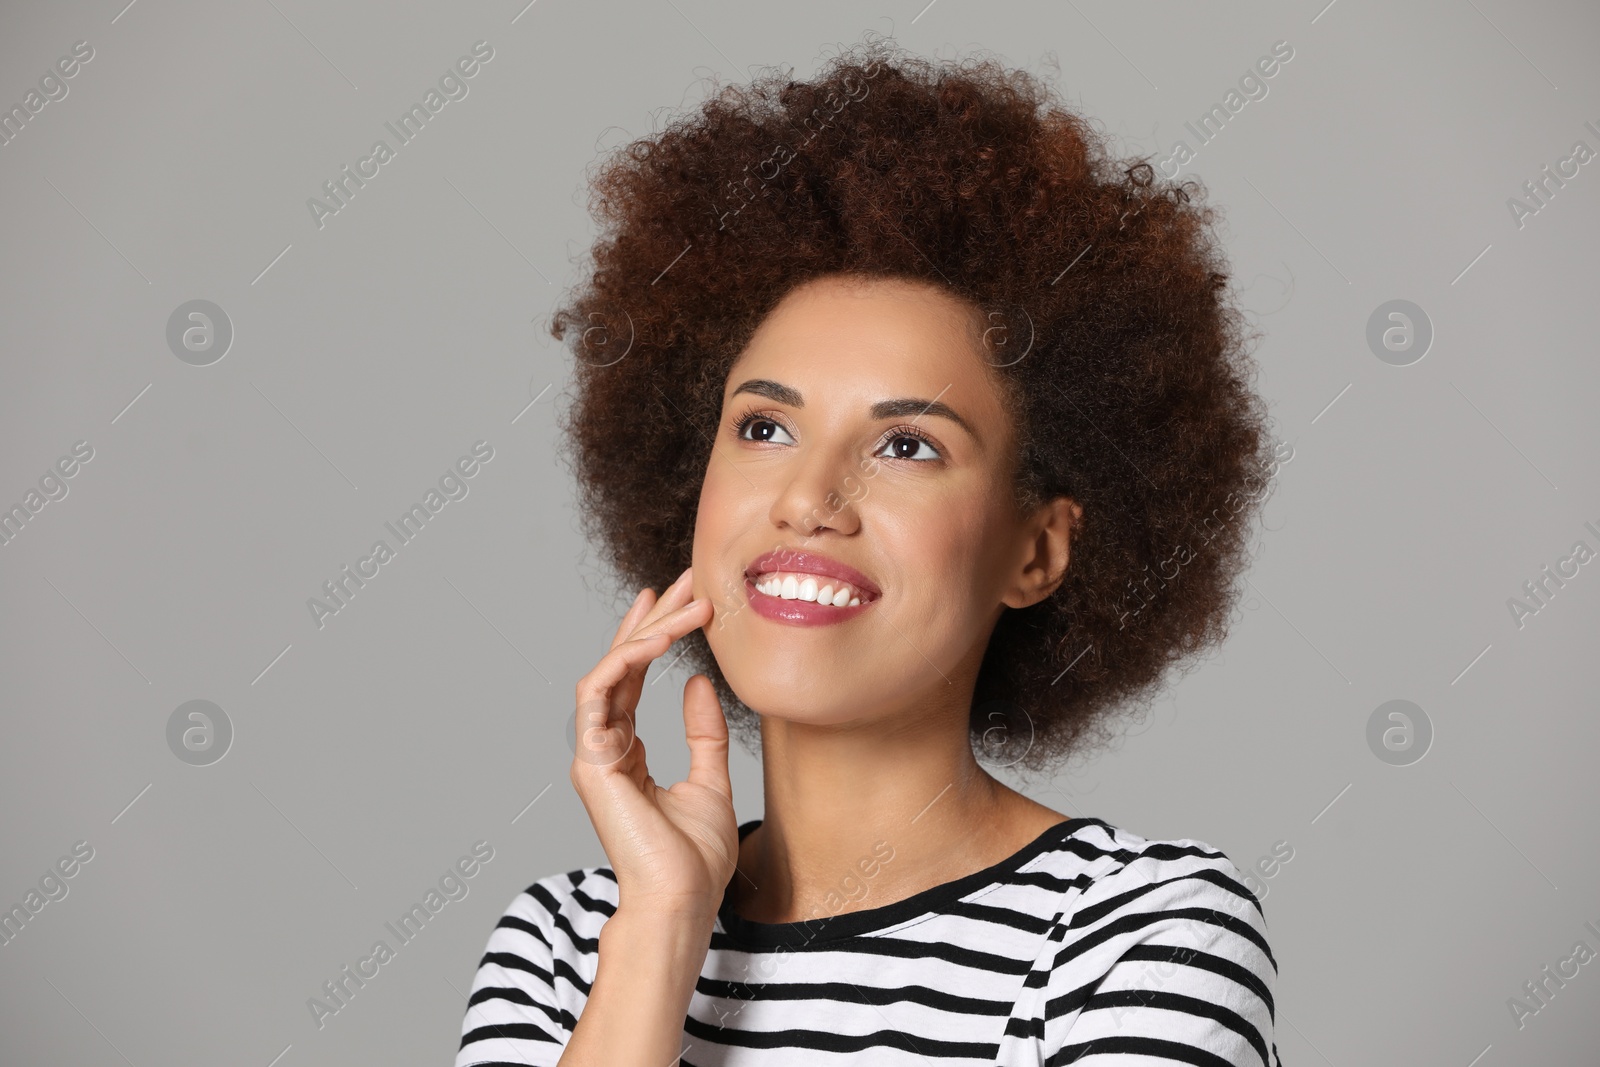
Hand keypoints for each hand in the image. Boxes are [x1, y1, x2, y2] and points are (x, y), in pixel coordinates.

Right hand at [568, 566, 736, 920]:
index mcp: (626, 753)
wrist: (682, 900)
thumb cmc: (695, 859)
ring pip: (610, 670)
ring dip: (647, 630)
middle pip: (621, 665)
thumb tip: (699, 683)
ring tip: (688, 601)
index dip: (656, 636)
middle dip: (652, 618)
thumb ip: (702, 734)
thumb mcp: (711, 783)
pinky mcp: (593, 759)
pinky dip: (626, 658)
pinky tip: (661, 636)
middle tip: (685, 580)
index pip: (634, 679)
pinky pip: (600, 691)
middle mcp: (605, 747)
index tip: (684, 600)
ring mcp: (594, 753)